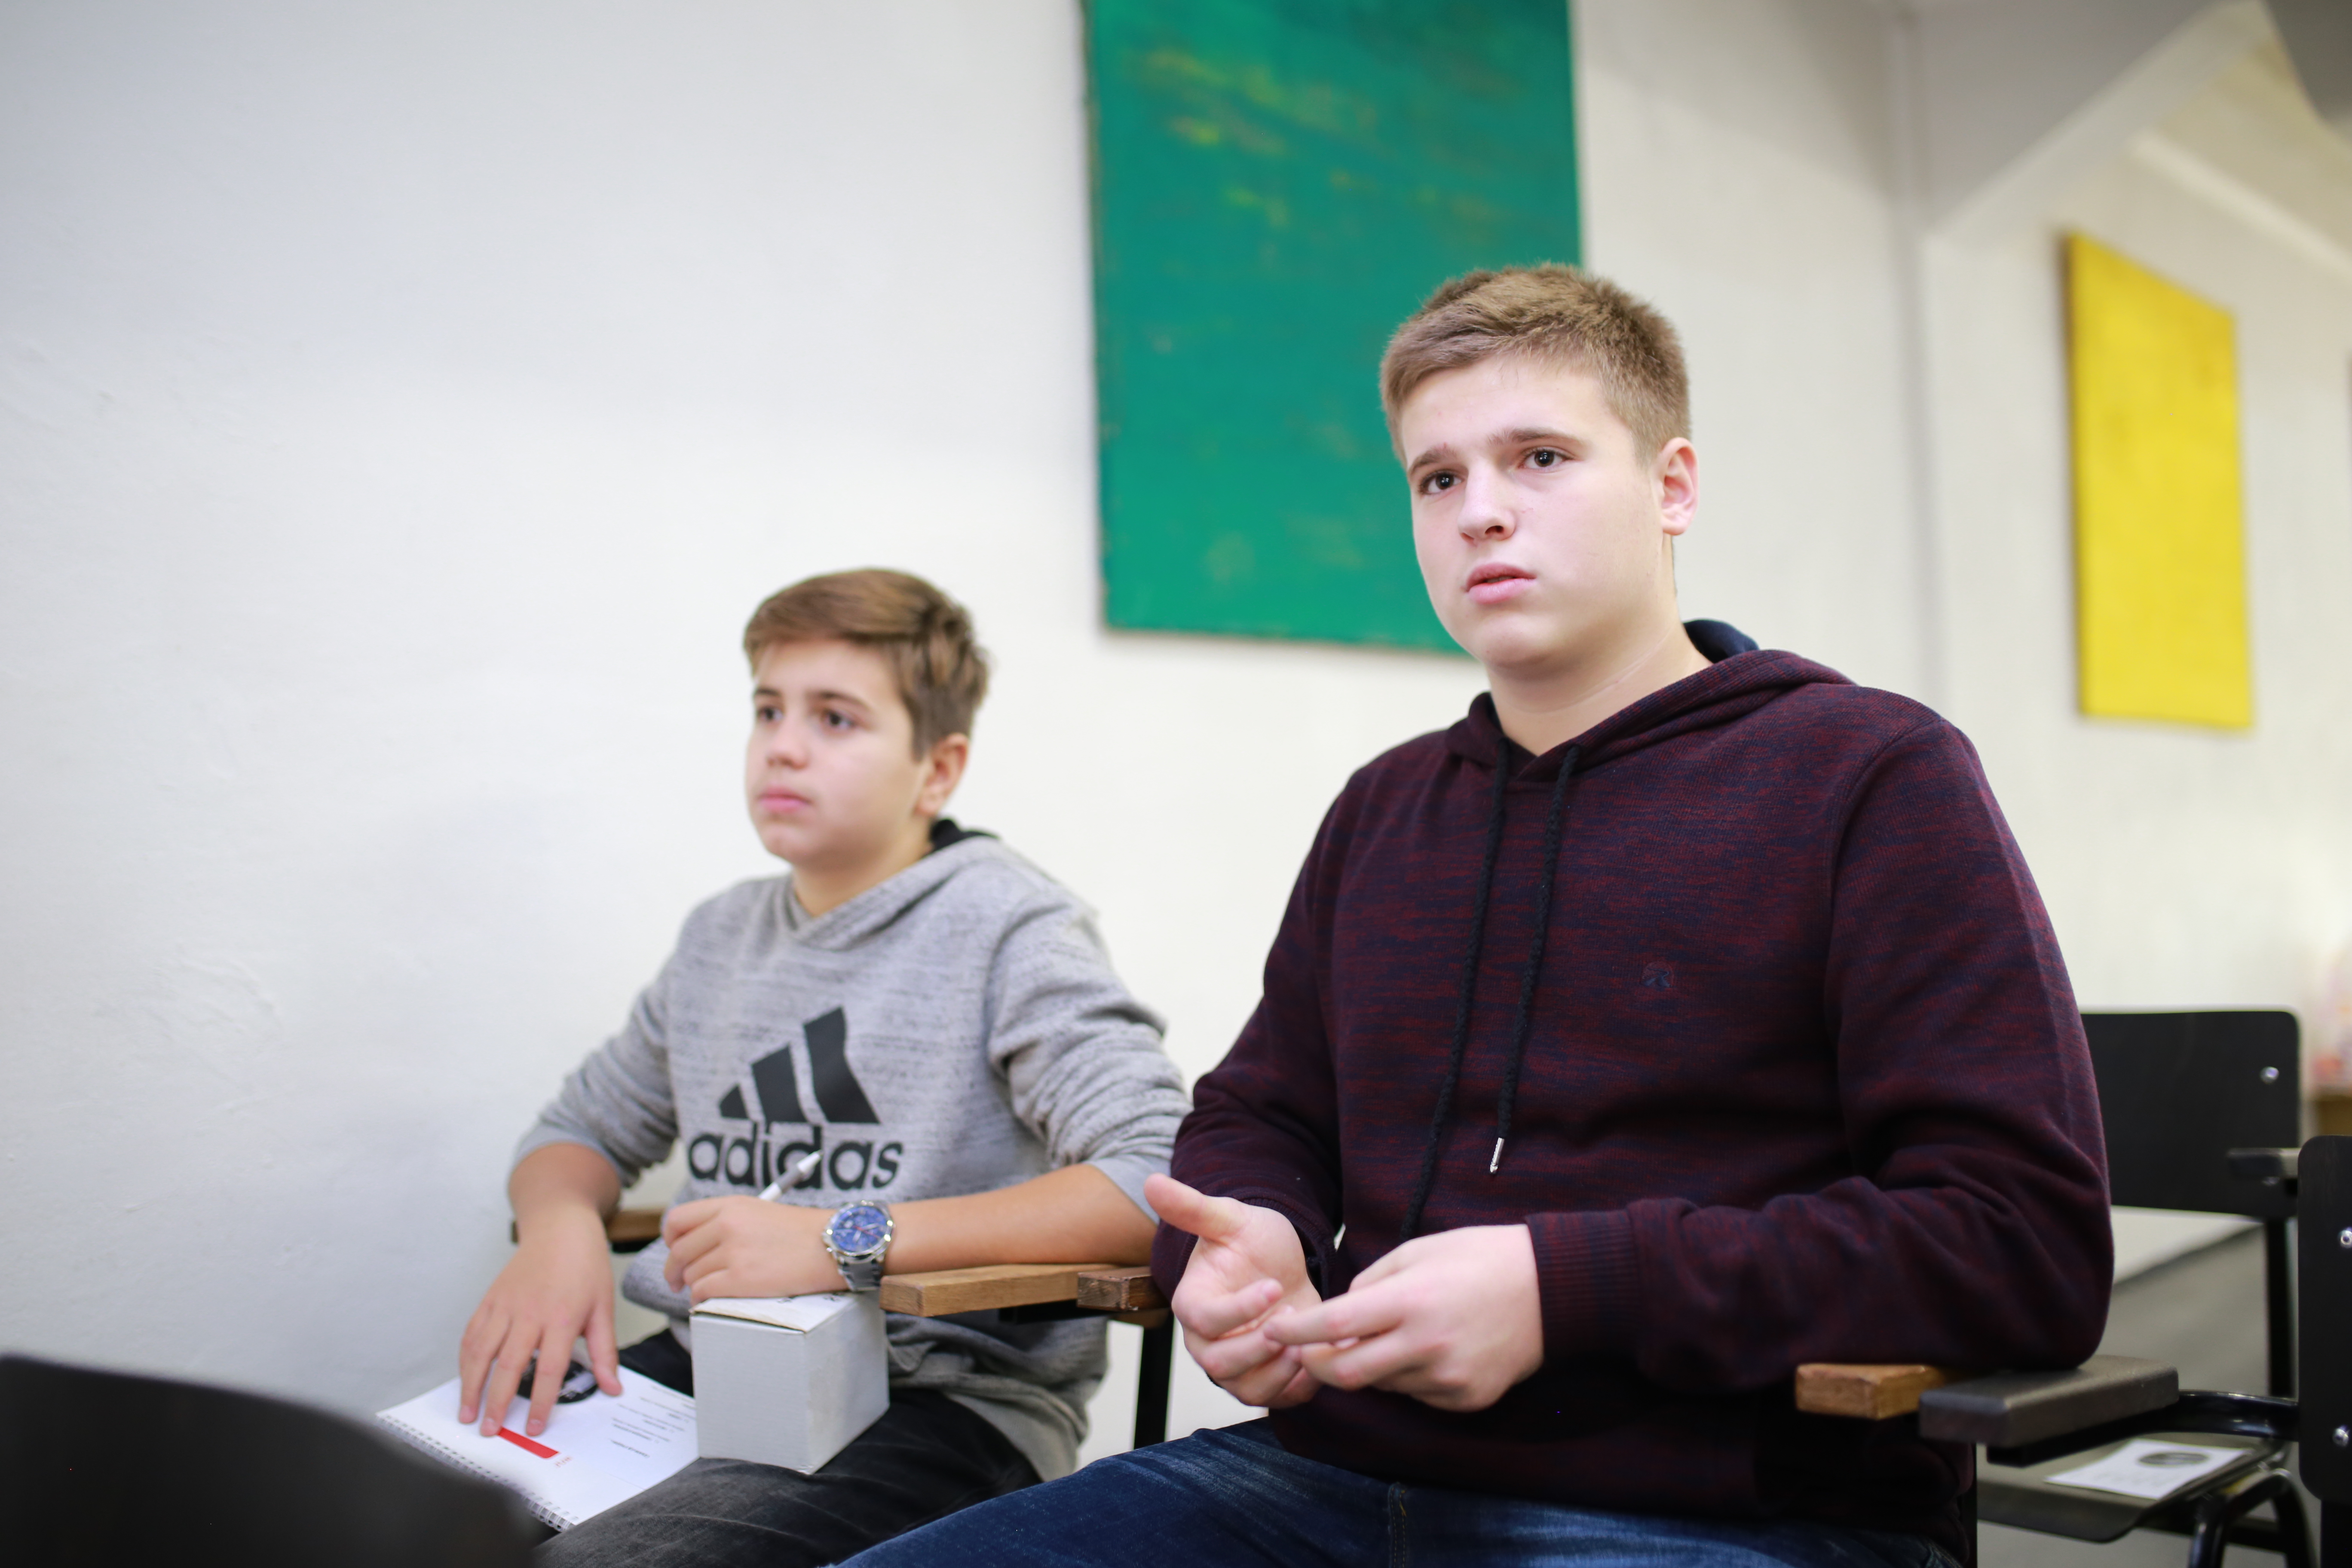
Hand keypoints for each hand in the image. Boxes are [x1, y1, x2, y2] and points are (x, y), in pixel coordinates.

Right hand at [458, 1205, 620, 1437]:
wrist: (560, 1226)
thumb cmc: (585, 1266)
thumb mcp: (604, 1307)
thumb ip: (605, 1351)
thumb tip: (612, 1388)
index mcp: (562, 1318)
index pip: (550, 1369)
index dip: (542, 1401)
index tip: (535, 1427)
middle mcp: (530, 1312)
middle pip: (509, 1365)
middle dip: (498, 1402)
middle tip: (491, 1432)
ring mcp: (506, 1305)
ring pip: (481, 1351)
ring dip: (471, 1385)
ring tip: (468, 1413)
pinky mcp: (490, 1298)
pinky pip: (472, 1333)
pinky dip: (465, 1358)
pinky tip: (465, 1378)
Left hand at [661, 1196, 837, 1300]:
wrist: (832, 1244)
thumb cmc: (801, 1232)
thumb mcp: (759, 1211)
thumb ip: (726, 1221)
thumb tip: (695, 1243)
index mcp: (730, 1206)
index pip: (678, 1220)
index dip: (669, 1239)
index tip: (674, 1249)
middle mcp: (726, 1225)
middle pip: (679, 1252)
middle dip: (674, 1270)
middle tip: (676, 1281)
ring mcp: (733, 1253)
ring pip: (691, 1275)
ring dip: (695, 1285)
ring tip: (708, 1288)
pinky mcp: (741, 1279)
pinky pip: (703, 1292)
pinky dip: (701, 1299)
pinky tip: (710, 1299)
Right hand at [1149, 1173, 1321, 1408]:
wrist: (1282, 1267)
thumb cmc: (1252, 1241)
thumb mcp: (1229, 1219)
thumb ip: (1192, 1207)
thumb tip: (1153, 1181)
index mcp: (1192, 1304)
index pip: (1205, 1319)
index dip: (1238, 1309)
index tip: (1272, 1286)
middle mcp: (1207, 1342)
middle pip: (1220, 1365)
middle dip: (1257, 1349)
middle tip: (1290, 1320)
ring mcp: (1236, 1366)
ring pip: (1247, 1390)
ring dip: (1279, 1373)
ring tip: (1305, 1344)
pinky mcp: (1265, 1380)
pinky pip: (1278, 1400)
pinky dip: (1299, 1387)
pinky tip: (1316, 1356)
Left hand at [1262, 1224, 1542, 1411]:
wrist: (1553, 1288)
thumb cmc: (1481, 1257)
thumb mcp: (1419, 1250)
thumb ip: (1372, 1284)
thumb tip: (1339, 1318)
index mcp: (1411, 1300)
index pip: (1335, 1324)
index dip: (1296, 1332)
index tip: (1271, 1330)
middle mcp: (1426, 1345)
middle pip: (1346, 1374)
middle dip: (1315, 1364)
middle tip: (1306, 1351)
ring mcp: (1448, 1377)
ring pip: (1381, 1384)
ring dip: (1367, 1365)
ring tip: (1385, 1335)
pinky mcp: (1467, 1398)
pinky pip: (1417, 1394)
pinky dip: (1406, 1376)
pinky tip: (1426, 1348)